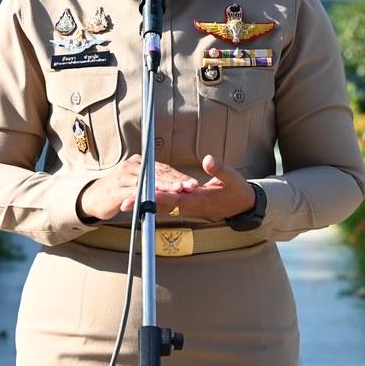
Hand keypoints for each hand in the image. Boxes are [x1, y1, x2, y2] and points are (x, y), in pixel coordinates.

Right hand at [76, 154, 180, 221]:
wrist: (93, 199)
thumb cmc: (119, 192)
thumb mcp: (138, 187)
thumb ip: (154, 188)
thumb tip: (175, 193)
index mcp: (139, 162)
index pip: (163, 168)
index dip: (178, 176)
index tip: (192, 183)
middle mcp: (131, 166)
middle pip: (158, 173)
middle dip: (176, 181)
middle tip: (189, 187)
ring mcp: (122, 177)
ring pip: (148, 182)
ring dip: (164, 187)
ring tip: (177, 191)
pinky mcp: (116, 191)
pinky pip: (134, 193)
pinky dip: (146, 196)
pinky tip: (156, 198)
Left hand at [77, 154, 252, 222]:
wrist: (241, 205)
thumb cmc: (236, 190)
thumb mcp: (231, 177)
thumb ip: (219, 169)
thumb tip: (208, 159)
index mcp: (198, 199)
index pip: (175, 198)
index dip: (159, 196)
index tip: (145, 195)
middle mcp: (188, 205)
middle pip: (162, 205)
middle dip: (143, 203)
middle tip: (123, 202)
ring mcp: (185, 206)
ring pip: (161, 206)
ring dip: (143, 204)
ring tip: (123, 202)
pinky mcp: (184, 203)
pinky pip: (165, 204)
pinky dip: (151, 202)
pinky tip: (138, 198)